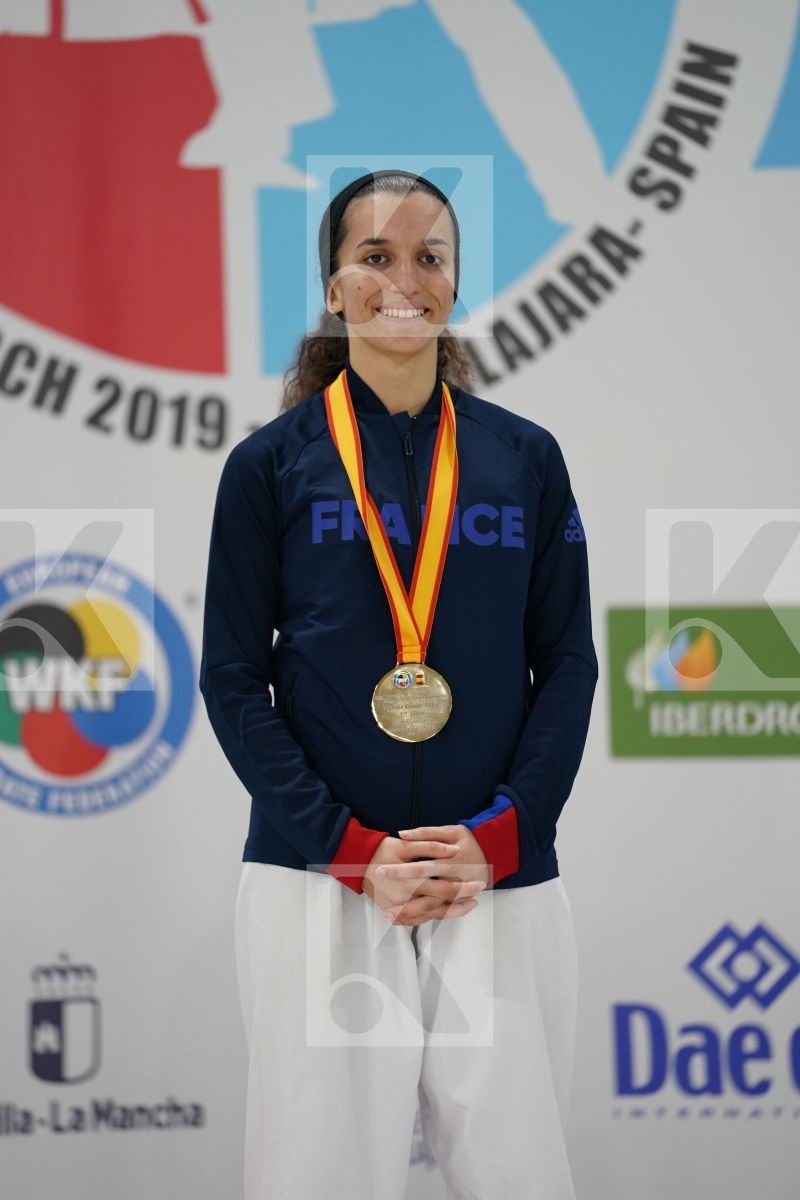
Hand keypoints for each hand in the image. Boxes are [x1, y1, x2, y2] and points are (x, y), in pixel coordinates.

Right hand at [363, 832, 487, 925]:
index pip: (445, 889)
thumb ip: (432, 847)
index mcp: (412, 882)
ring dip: (450, 912)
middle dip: (462, 902)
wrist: (358, 863)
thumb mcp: (407, 845)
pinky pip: (417, 920)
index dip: (465, 888)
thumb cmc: (384, 851)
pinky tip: (443, 909)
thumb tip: (454, 851)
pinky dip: (432, 916)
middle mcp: (406, 899)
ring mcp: (399, 910)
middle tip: (477, 897)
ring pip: (430, 916)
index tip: (479, 884)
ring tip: (467, 906)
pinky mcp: (393, 913)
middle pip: (441, 906)